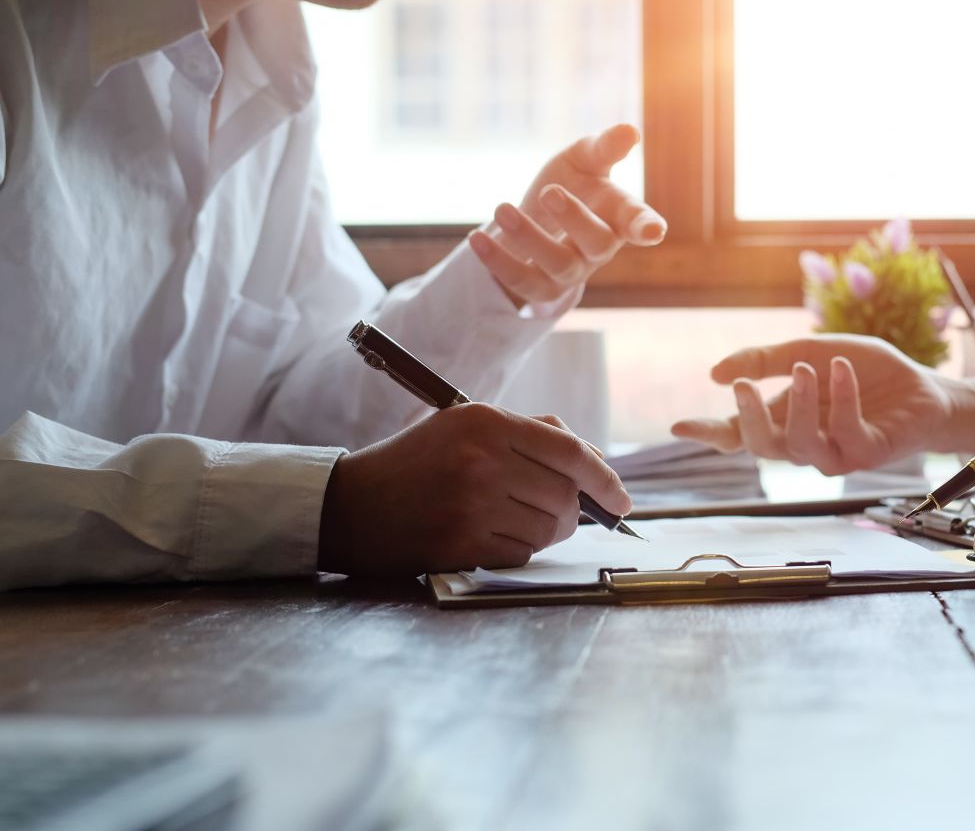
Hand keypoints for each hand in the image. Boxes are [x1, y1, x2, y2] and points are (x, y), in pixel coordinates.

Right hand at [317, 403, 631, 575]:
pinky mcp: (460, 543)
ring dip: (548, 531)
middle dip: (575, 510)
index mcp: (485, 421)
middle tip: (561, 513)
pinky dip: (520, 549)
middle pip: (566, 495)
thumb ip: (530, 433)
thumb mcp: (465, 426)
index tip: (622, 499)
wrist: (351, 506)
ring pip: (549, 528)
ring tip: (518, 520)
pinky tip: (492, 535)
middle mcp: (481, 459)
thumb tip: (594, 459)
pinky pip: (522, 553)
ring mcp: (471, 504)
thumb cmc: (418, 463)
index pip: (569, 451)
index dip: (606, 478)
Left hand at [467, 124, 666, 308]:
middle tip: (549, 191)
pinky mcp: (540, 288)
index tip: (653, 232)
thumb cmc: (570, 183)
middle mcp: (599, 248)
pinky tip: (476, 238)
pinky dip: (498, 262)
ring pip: (558, 264)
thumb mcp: (583, 159)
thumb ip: (604, 148)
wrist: (534, 217)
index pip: (638, 222)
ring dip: (530, 238)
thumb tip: (629, 131)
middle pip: (598, 243)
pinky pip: (522, 282)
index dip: (646, 227)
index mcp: (617, 216)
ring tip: (501, 208)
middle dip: (575, 219)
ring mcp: (572, 271)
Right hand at [671, 334, 974, 474]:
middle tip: (741, 384)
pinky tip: (840, 369)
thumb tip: (715, 373)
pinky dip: (842, 397)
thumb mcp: (809, 351)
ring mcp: (833, 453)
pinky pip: (846, 432)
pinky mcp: (866, 454)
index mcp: (782, 419)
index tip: (679, 427)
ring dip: (799, 405)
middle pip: (760, 446)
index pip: (737, 434)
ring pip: (799, 444)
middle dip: (747, 418)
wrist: (921, 386)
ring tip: (806, 368)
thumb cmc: (864, 371)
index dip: (708, 433)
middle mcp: (802, 442)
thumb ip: (765, 359)